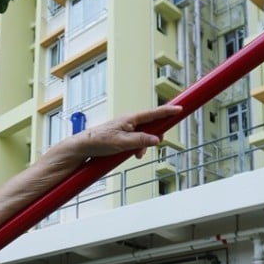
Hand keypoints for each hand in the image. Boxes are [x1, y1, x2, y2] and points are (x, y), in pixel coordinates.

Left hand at [62, 104, 181, 160]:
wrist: (84, 146)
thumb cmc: (99, 140)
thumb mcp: (121, 143)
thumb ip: (140, 141)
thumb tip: (156, 139)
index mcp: (131, 119)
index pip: (153, 113)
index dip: (167, 111)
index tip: (180, 109)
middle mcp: (130, 122)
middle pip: (151, 125)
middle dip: (156, 134)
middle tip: (158, 142)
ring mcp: (127, 129)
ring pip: (144, 135)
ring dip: (145, 145)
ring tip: (138, 154)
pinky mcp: (123, 137)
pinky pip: (136, 141)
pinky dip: (138, 148)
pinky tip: (133, 155)